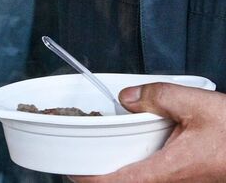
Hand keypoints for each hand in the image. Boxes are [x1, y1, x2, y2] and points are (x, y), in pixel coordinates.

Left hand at [73, 83, 225, 182]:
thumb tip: (127, 97)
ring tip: (103, 153)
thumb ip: (158, 96)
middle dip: (100, 175)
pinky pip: (154, 178)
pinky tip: (137, 151)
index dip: (87, 180)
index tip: (71, 170)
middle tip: (82, 157)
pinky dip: (139, 168)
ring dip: (120, 172)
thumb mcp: (198, 104)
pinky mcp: (189, 180)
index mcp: (167, 171)